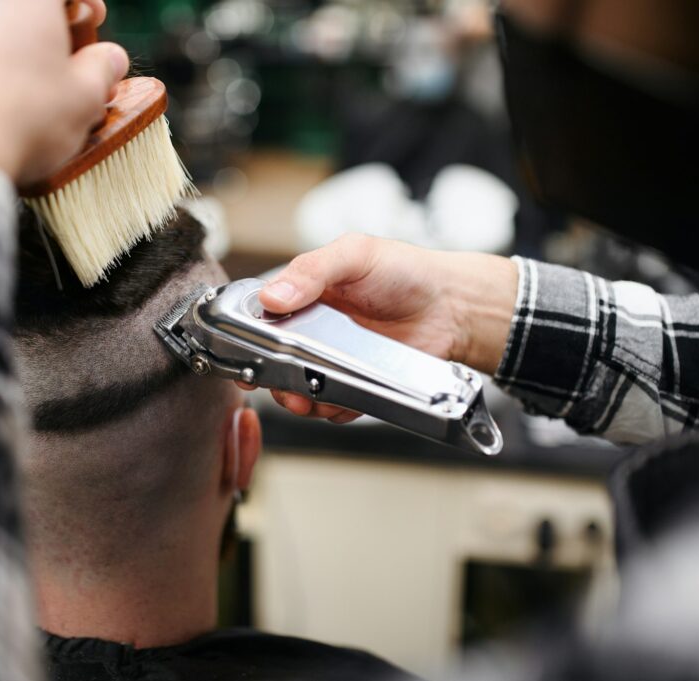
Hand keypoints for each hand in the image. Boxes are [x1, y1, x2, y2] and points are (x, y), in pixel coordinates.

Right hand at [242, 234, 518, 421]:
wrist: (452, 306)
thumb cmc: (406, 272)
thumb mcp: (355, 254)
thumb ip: (311, 271)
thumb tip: (272, 296)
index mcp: (302, 293)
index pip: (259, 317)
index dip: (248, 335)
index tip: (245, 347)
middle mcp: (311, 329)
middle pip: (271, 361)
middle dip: (271, 375)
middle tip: (279, 379)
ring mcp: (331, 360)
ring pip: (297, 390)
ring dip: (298, 398)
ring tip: (308, 394)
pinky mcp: (353, 386)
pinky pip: (330, 407)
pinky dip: (331, 408)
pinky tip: (342, 397)